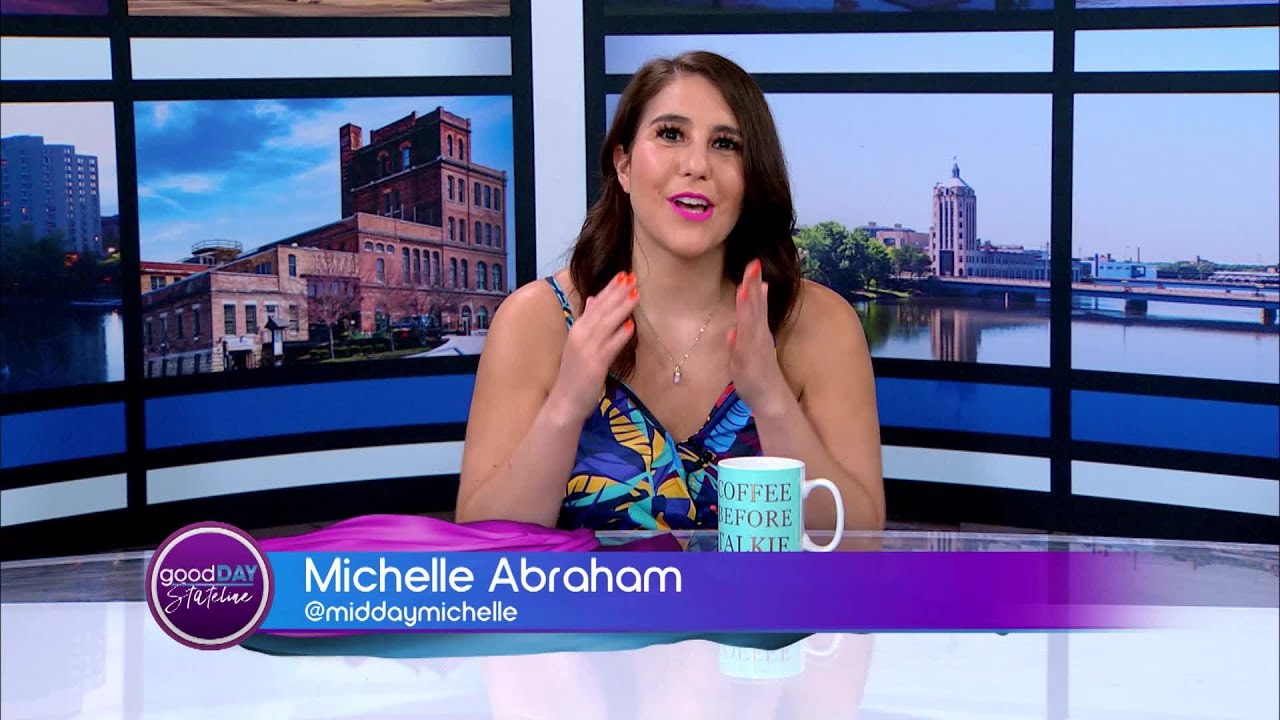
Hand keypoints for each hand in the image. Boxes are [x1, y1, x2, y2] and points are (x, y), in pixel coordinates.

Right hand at [547, 271, 637, 423]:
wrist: (564, 402)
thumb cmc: (575, 374)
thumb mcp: (579, 343)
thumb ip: (588, 322)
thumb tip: (594, 299)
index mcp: (577, 329)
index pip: (595, 304)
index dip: (609, 289)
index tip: (623, 275)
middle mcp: (580, 336)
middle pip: (601, 310)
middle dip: (617, 292)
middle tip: (632, 276)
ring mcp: (587, 350)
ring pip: (607, 324)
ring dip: (621, 308)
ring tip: (635, 293)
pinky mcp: (594, 365)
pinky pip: (609, 347)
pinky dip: (620, 335)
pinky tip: (631, 325)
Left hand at [728, 259, 790, 416]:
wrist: (770, 398)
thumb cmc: (757, 370)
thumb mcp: (752, 341)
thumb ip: (751, 321)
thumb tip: (754, 296)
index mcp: (757, 329)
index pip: (756, 301)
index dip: (754, 282)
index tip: (753, 262)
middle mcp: (757, 335)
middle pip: (755, 306)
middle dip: (753, 285)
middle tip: (754, 264)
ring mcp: (753, 348)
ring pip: (751, 322)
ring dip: (749, 304)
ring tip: (747, 285)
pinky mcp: (747, 362)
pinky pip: (744, 346)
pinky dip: (742, 333)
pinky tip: (737, 327)